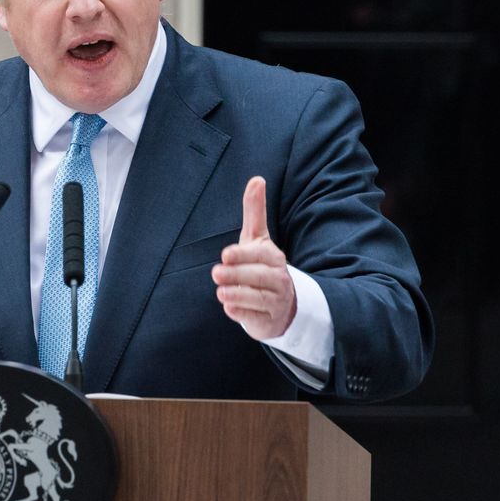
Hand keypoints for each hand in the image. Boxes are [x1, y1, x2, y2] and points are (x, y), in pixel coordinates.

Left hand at [211, 175, 296, 338]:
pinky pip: (255, 318)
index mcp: (274, 257)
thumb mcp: (258, 239)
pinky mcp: (268, 321)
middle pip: (258, 277)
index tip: (226, 254)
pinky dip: (242, 314)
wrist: (282, 304)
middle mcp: (278, 279)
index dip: (243, 255)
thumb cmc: (263, 265)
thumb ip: (255, 211)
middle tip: (217, 273)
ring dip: (238, 295)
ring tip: (221, 292)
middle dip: (237, 275)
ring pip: (257, 299)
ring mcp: (275, 302)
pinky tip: (229, 308)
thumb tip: (256, 179)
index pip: (261, 255)